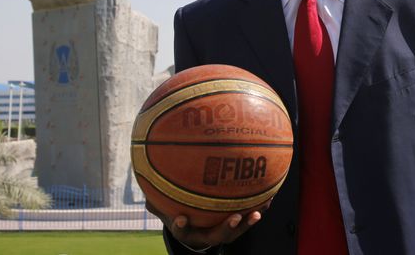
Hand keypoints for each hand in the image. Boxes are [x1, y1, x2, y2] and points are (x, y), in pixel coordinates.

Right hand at [147, 202, 266, 251]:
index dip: (182, 227)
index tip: (182, 218)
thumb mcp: (165, 204)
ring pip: (236, 232)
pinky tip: (268, 198)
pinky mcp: (236, 225)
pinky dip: (258, 210)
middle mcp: (206, 234)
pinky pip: (247, 219)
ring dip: (248, 223)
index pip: (183, 231)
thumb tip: (146, 178)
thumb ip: (157, 196)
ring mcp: (222, 231)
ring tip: (258, 212)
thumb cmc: (178, 209)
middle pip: (217, 236)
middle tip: (235, 217)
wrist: (193, 221)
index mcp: (188, 230)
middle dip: (227, 228)